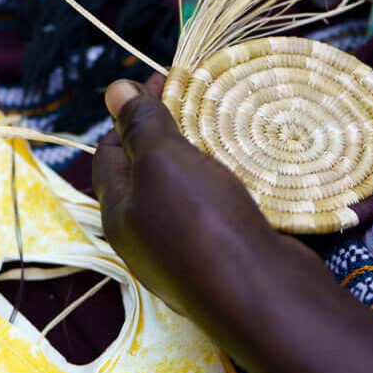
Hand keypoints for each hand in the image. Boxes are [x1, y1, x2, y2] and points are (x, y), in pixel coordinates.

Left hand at [92, 77, 372, 372]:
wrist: (262, 292)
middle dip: (165, 132)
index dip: (130, 112)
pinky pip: (216, 208)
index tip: (164, 81)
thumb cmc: (202, 222)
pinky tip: (243, 166)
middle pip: (147, 171)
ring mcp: (184, 248)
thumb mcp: (163, 160)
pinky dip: (224, 182)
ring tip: (221, 125)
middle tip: (194, 99)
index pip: (109, 150)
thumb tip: (113, 88)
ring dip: (198, 156)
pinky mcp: (223, 253)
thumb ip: (140, 125)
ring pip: (184, 190)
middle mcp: (145, 233)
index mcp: (118, 210)